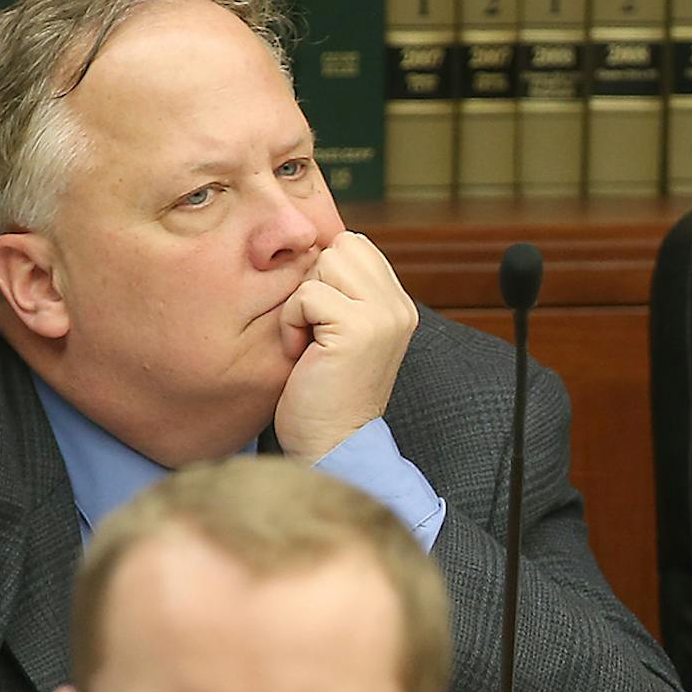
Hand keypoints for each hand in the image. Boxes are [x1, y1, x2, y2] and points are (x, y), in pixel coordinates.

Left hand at [273, 231, 417, 462]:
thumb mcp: (340, 333)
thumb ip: (343, 293)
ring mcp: (383, 316)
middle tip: (314, 331)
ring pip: (324, 263)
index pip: (355, 246)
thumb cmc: (322, 394)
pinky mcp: (359, 328)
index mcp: (398, 306)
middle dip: (314, 283)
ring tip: (309, 342)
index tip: (319, 319)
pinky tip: (302, 354)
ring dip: (301, 302)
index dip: (324, 273)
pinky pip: (307, 295)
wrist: (331, 446)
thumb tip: (311, 247)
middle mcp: (398, 307)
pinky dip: (292, 323)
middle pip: (340, 247)